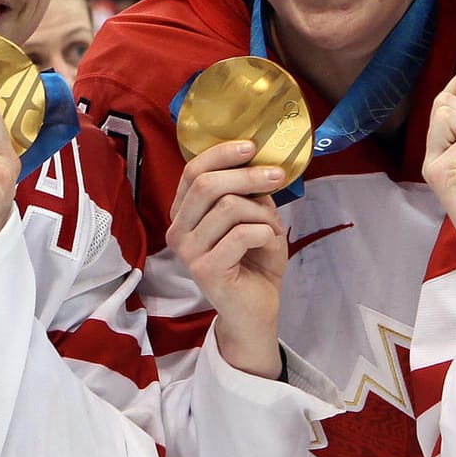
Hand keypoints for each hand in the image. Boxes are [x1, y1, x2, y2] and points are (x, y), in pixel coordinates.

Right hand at [167, 140, 287, 377]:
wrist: (256, 310)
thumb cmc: (254, 261)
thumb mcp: (254, 217)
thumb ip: (248, 192)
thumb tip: (257, 159)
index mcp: (184, 213)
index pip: (193, 171)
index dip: (222, 153)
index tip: (252, 146)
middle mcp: (178, 231)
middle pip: (207, 185)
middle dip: (248, 175)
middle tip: (277, 176)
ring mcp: (187, 251)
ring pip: (228, 207)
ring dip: (262, 213)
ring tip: (272, 229)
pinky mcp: (204, 269)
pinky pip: (241, 233)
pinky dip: (264, 233)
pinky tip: (268, 244)